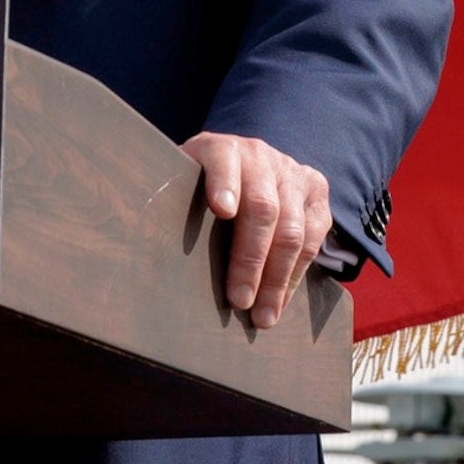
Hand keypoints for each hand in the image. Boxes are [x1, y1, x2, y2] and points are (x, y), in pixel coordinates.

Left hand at [182, 132, 331, 328]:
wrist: (243, 163)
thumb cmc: (199, 189)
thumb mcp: (182, 186)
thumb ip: (172, 206)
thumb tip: (147, 250)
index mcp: (220, 149)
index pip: (222, 160)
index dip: (223, 184)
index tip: (221, 210)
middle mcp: (259, 155)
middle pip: (262, 207)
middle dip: (251, 259)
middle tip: (239, 300)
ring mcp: (292, 172)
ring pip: (292, 229)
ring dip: (278, 278)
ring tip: (263, 314)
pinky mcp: (316, 191)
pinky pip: (314, 237)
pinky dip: (296, 274)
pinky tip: (281, 300)